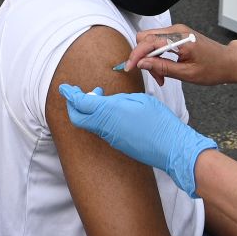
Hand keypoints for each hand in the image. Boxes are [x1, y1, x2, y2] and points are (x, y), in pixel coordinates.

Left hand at [59, 84, 216, 195]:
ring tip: (102, 98)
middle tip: (81, 93)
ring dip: (89, 111)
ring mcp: (111, 138)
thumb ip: (119, 99)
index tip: (65, 88)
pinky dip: (100, 120)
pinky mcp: (118, 145)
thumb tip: (108, 102)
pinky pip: (102, 131)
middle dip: (74, 105)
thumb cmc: (160, 121)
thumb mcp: (140, 100)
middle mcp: (105, 127)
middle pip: (78, 117)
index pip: (80, 103)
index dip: (70, 94)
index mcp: (109, 111)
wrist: (171, 147)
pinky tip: (114, 113)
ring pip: (89, 124)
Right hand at [123, 24, 236, 86]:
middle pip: (145, 38)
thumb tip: (142, 64)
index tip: (130, 68)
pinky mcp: (178, 34)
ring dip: (151, 58)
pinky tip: (165, 68)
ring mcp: (178, 31)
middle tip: (155, 76)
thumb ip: (163, 67)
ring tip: (162, 75)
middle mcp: (177, 30)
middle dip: (143, 57)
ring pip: (150, 40)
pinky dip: (157, 55)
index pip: (148, 42)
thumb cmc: (214, 68)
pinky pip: (159, 41)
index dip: (136, 55)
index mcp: (180, 39)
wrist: (229, 62)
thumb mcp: (187, 73)